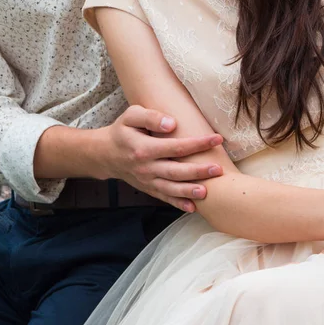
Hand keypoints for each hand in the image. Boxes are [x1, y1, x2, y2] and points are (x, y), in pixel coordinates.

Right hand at [90, 105, 223, 211]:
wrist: (105, 154)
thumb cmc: (122, 131)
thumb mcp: (131, 116)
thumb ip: (150, 117)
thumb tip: (172, 123)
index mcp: (143, 148)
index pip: (175, 147)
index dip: (197, 144)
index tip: (217, 139)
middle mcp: (146, 167)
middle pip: (175, 171)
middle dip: (198, 171)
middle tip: (218, 169)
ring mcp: (147, 180)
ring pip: (170, 188)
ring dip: (189, 191)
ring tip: (207, 192)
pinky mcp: (148, 188)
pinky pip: (164, 198)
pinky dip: (178, 204)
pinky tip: (193, 208)